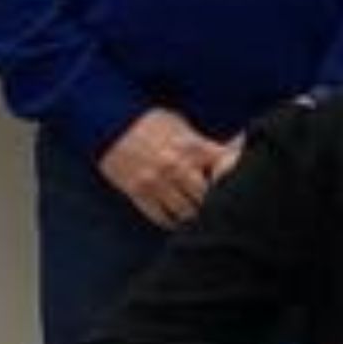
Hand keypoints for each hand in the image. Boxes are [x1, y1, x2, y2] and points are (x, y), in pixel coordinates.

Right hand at [100, 108, 236, 229]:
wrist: (107, 121)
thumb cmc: (148, 122)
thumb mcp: (180, 125)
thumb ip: (203, 144)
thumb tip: (233, 151)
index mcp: (191, 147)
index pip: (225, 170)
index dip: (233, 180)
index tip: (234, 186)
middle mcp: (176, 166)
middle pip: (207, 198)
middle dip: (213, 203)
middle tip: (216, 208)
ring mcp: (156, 182)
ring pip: (186, 212)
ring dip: (194, 216)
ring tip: (198, 216)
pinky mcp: (138, 192)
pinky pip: (161, 217)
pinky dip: (171, 222)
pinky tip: (177, 221)